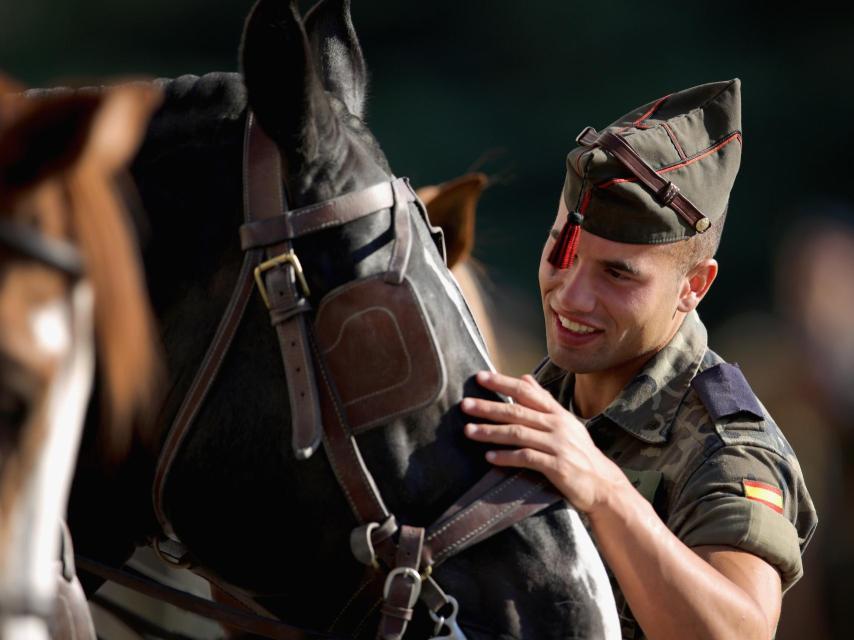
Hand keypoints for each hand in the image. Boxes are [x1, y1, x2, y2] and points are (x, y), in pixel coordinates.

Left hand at [461, 371, 629, 514]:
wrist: (603, 484)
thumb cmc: (579, 453)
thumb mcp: (564, 422)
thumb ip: (543, 401)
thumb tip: (524, 377)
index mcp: (557, 412)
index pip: (526, 391)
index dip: (502, 382)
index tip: (480, 377)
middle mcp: (557, 425)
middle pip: (517, 411)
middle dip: (489, 407)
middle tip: (465, 405)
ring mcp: (558, 445)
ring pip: (519, 433)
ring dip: (491, 432)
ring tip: (468, 431)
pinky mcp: (558, 466)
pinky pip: (527, 458)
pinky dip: (507, 456)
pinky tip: (489, 457)